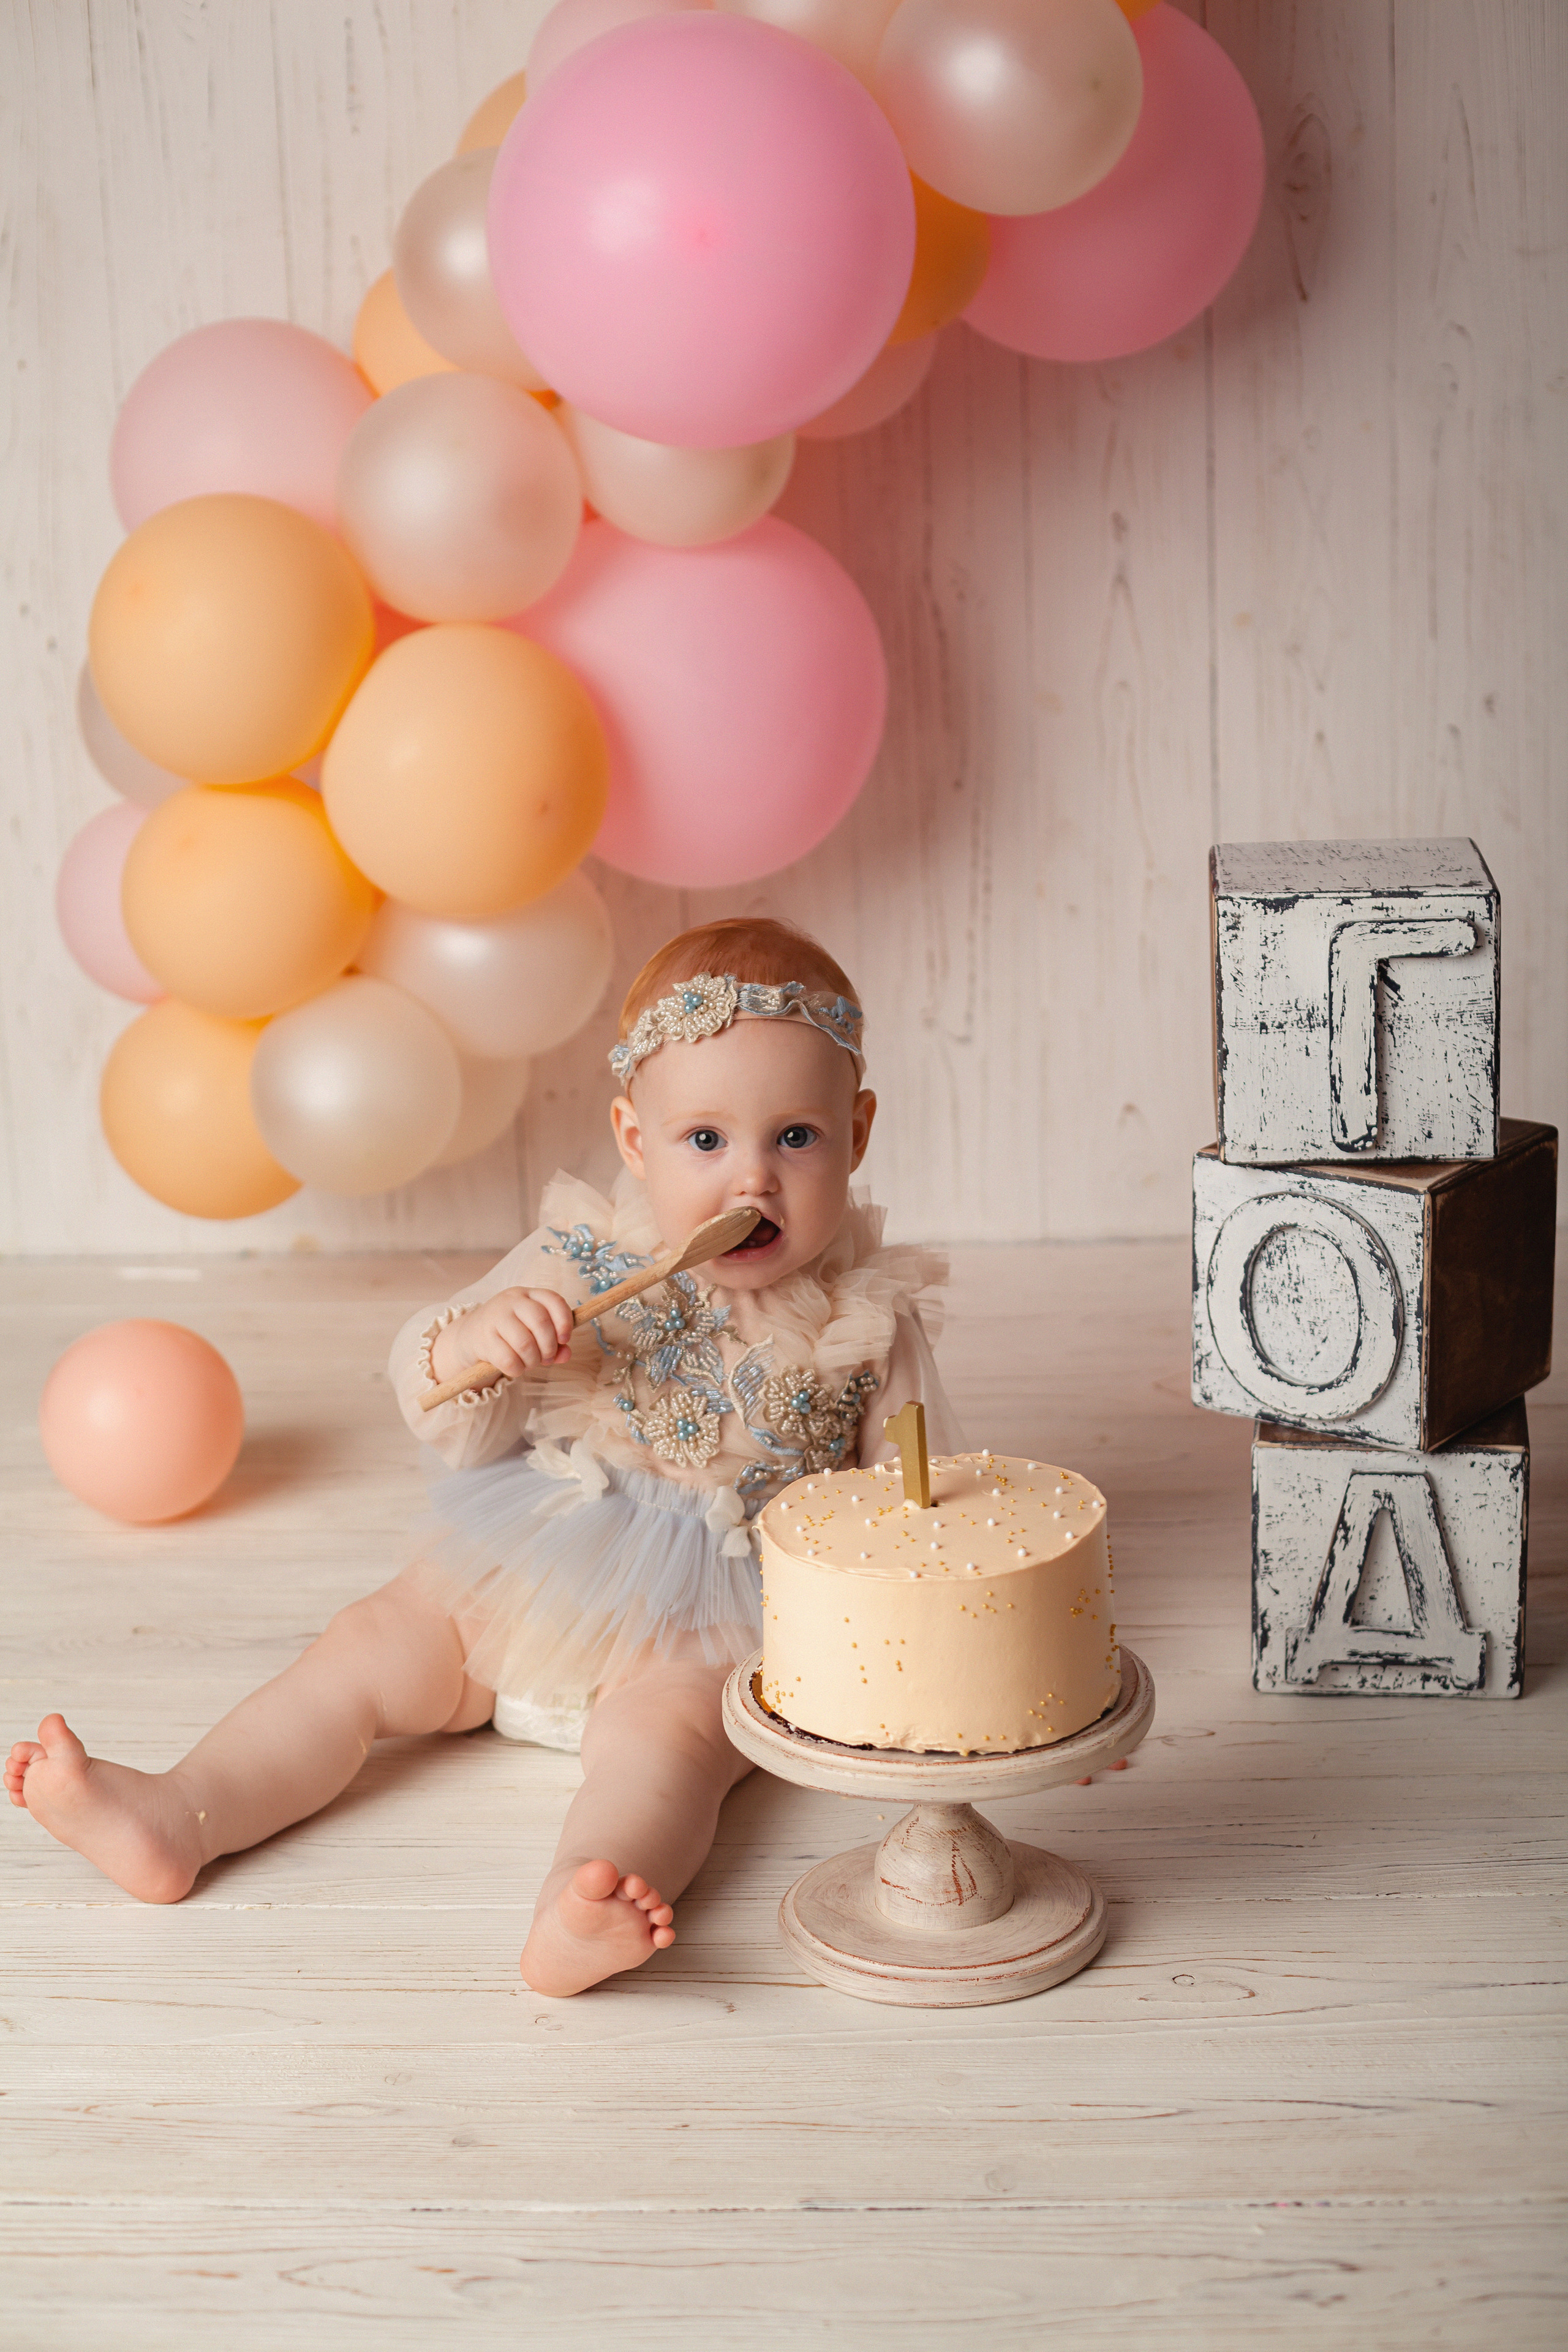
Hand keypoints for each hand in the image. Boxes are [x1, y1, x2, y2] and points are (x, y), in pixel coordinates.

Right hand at [430, 1288, 573, 1387]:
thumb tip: (566, 1354)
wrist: (471, 1334)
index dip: (564, 1322)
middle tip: (546, 1358)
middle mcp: (511, 1301)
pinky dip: (517, 1369)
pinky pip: (508, 1359)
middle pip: (540, 1322)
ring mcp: (494, 1317)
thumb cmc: (510, 1333)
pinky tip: (515, 1368)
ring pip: (525, 1343)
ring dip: (533, 1360)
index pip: (554, 1300)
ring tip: (530, 1363)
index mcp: (528, 1294)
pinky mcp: (483, 1338)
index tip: (564, 1339)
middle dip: (549, 1347)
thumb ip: (555, 1342)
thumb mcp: (533, 1331)